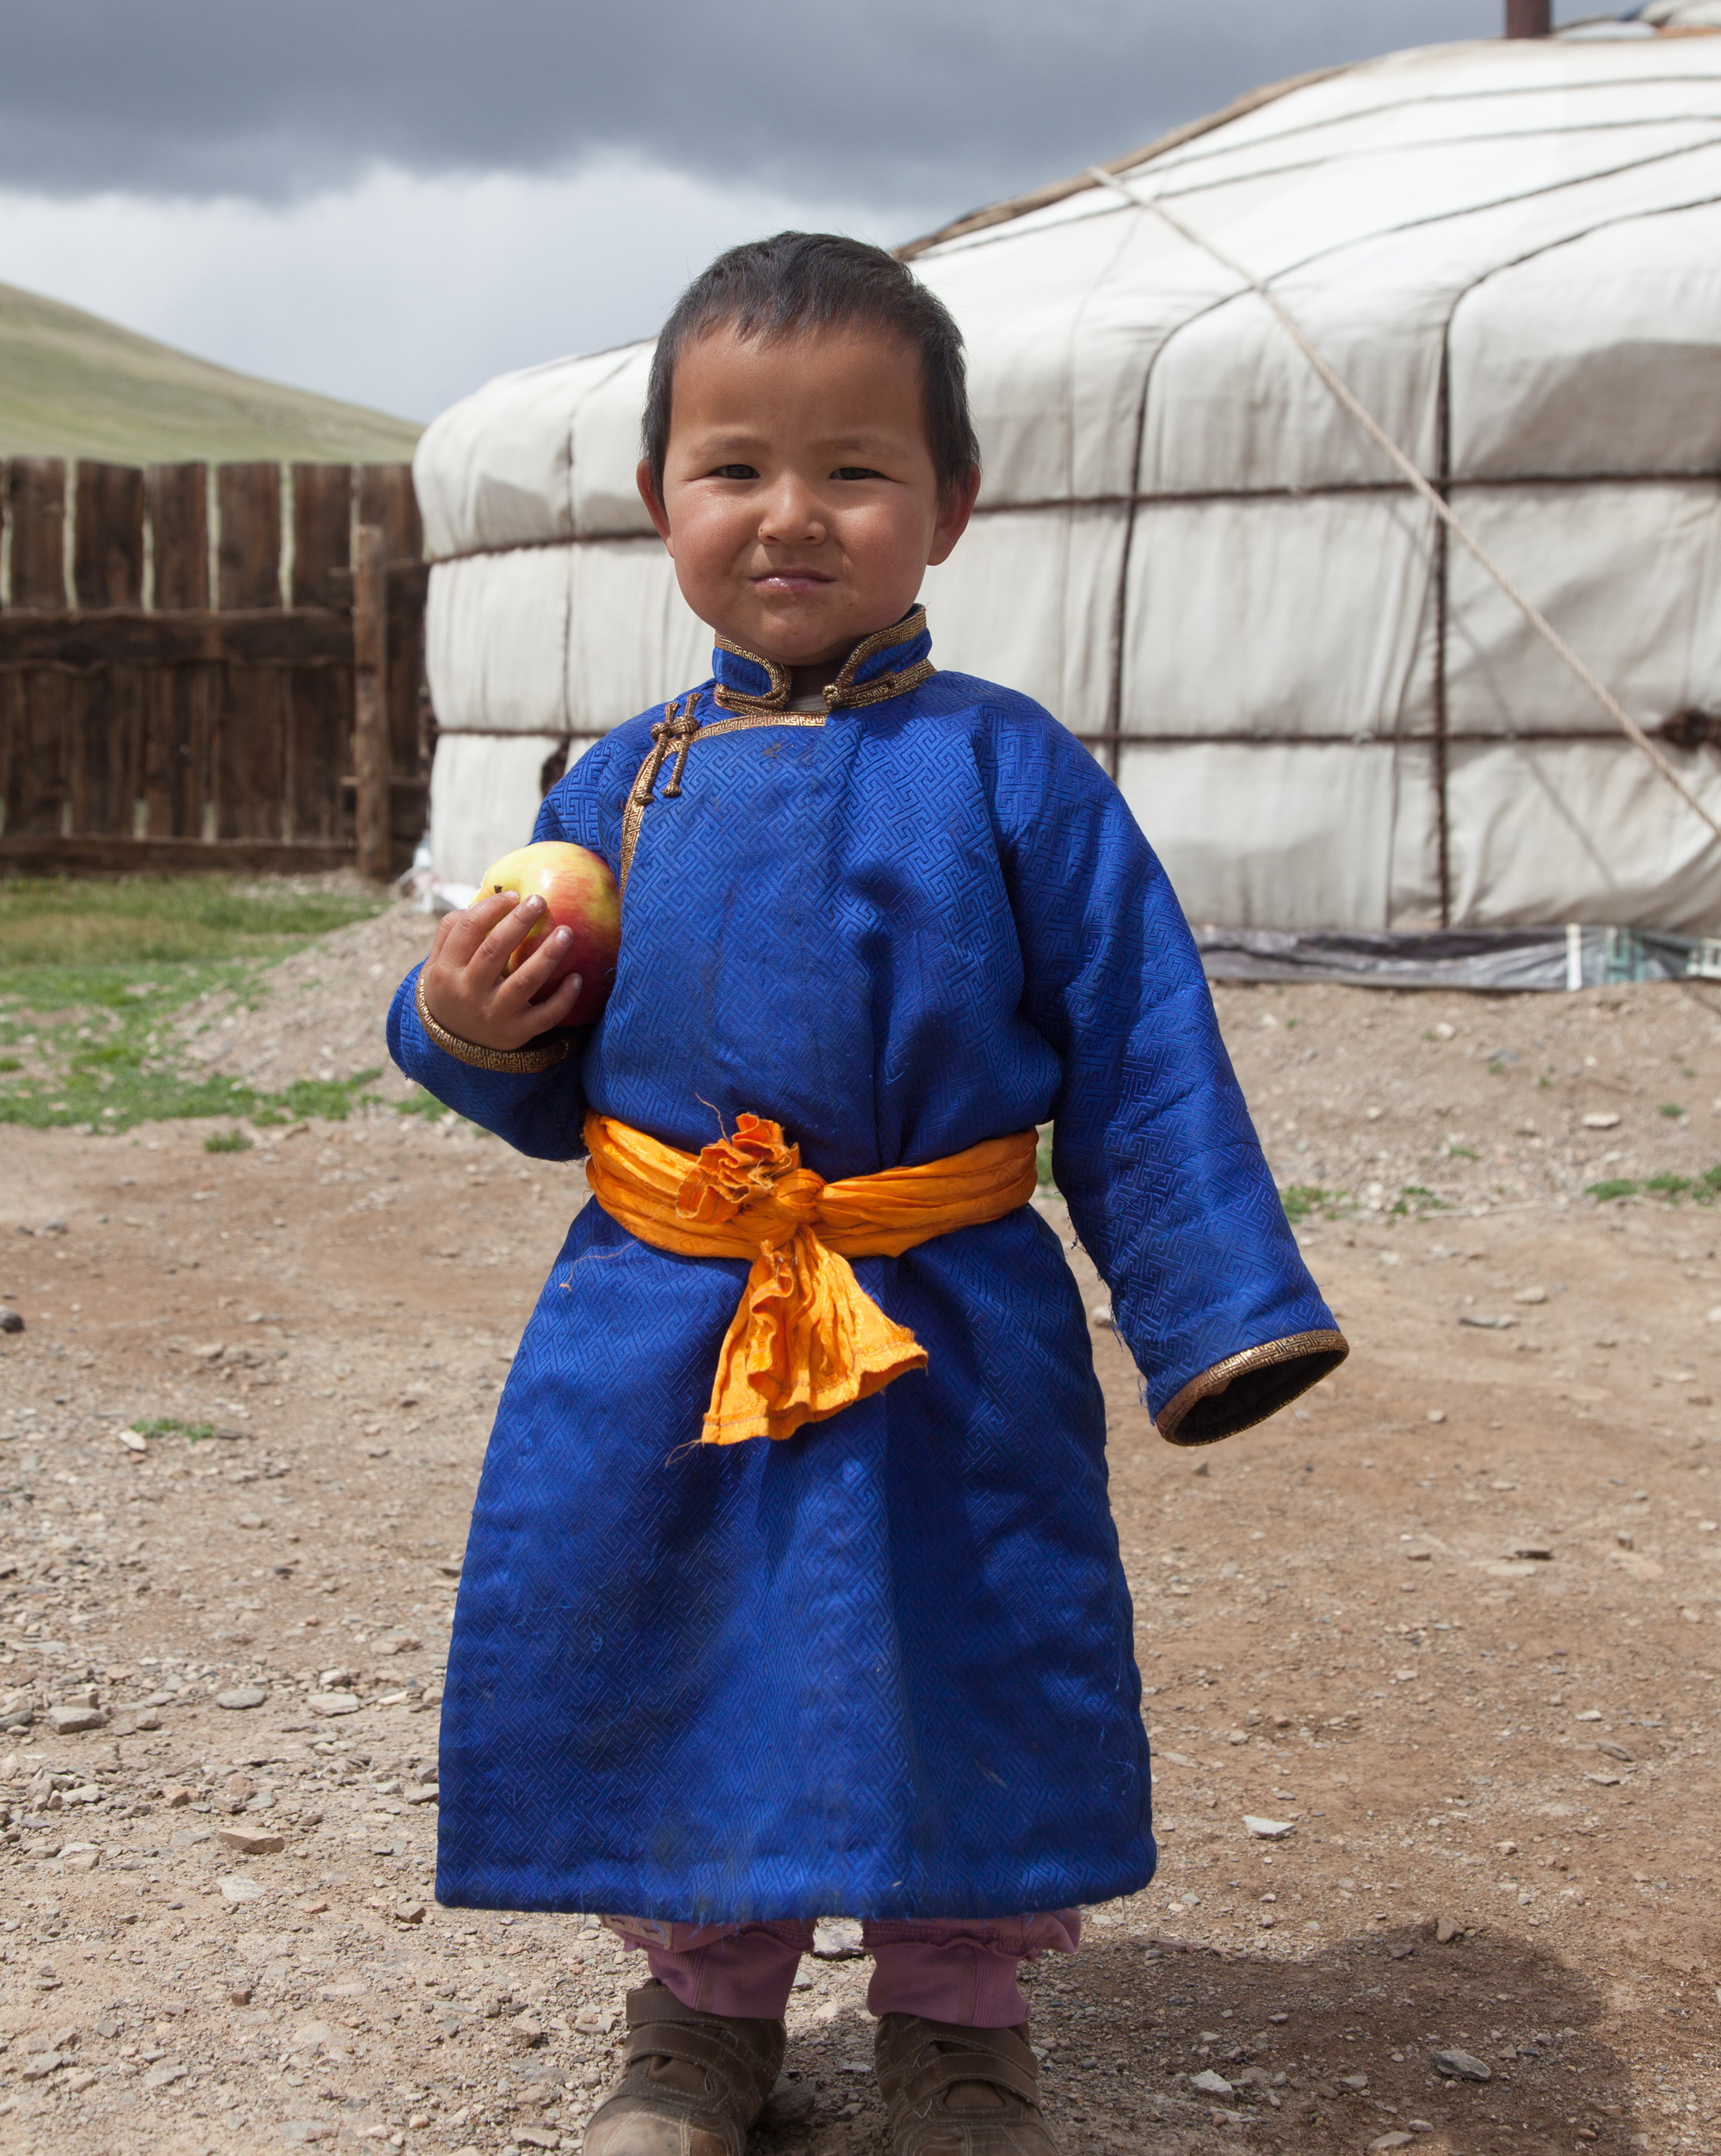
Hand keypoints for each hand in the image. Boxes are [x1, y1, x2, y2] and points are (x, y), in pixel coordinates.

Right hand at [418, 893, 584, 1050]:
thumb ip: (452, 932)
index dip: (491, 908)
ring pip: (524, 982)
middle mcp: (468, 992)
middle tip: (540, 901)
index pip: (467, 929)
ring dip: (548, 955)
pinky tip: (577, 977)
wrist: (453, 1041)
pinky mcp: (515, 1034)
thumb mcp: (436, 964)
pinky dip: (563, 998)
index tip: (514, 896)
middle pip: (495, 950)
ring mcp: (493, 1015)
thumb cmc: (451, 989)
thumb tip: (488, 900)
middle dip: (519, 922)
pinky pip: (545, 1016)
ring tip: (567, 932)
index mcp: (446, 970)